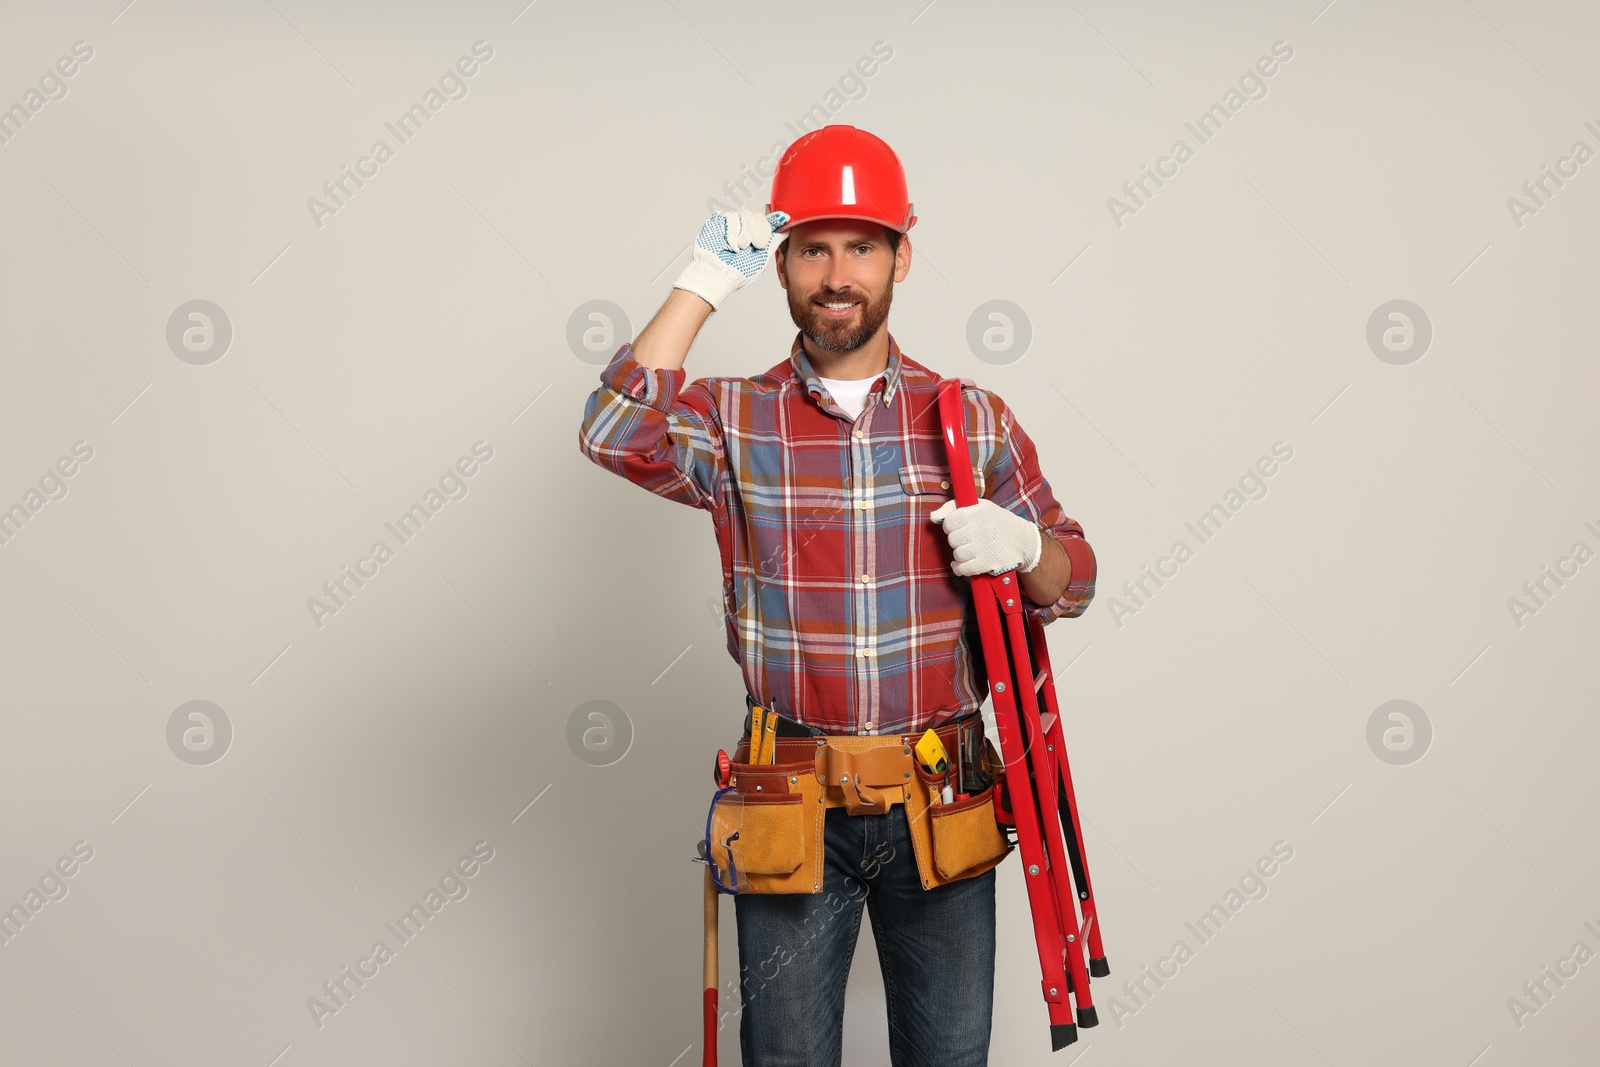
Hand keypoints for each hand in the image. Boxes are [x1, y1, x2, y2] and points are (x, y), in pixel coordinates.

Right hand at [673, 209, 789, 309]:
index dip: (777, 219)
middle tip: (753, 246)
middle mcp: (745, 227)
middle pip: (760, 217)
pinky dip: (733, 234)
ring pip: (747, 215)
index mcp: (756, 236)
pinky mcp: (719, 220)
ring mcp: (733, 223)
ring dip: (745, 235)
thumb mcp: (762, 258)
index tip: (784, 217)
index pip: (768, 222)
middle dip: (760, 233)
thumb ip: (773, 242)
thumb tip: (785, 230)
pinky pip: (732, 218)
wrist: (718, 275)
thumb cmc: (737, 272)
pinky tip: (729, 245)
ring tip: (739, 248)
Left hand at [930, 498, 1042, 576]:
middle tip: (968, 539)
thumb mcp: (980, 506)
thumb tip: (933, 516)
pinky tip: (965, 564)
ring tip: (971, 550)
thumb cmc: (998, 521)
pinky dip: (961, 568)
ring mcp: (983, 546)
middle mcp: (980, 528)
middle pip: (952, 539)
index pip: (949, 522)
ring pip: (957, 554)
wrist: (1024, 540)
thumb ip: (953, 507)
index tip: (959, 528)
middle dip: (957, 541)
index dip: (952, 526)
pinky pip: (963, 568)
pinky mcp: (987, 563)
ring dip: (961, 554)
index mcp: (977, 511)